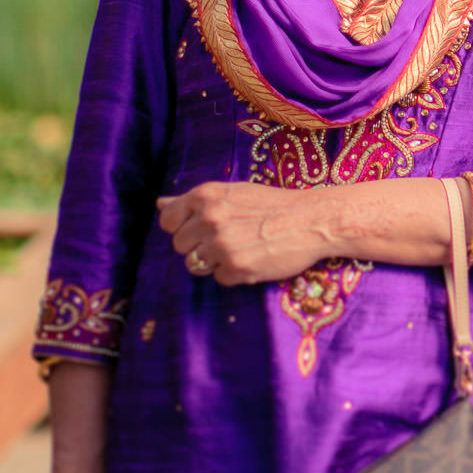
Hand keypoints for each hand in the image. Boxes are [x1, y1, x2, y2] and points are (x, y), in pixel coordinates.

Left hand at [157, 183, 331, 285]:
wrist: (314, 220)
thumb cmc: (273, 205)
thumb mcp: (233, 193)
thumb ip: (194, 201)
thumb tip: (159, 204)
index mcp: (206, 196)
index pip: (167, 221)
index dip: (182, 228)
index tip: (201, 228)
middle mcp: (210, 219)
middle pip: (179, 246)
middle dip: (199, 247)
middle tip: (229, 239)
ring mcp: (222, 245)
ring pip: (195, 265)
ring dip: (215, 262)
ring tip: (241, 249)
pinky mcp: (236, 268)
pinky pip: (219, 279)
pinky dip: (235, 273)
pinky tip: (254, 259)